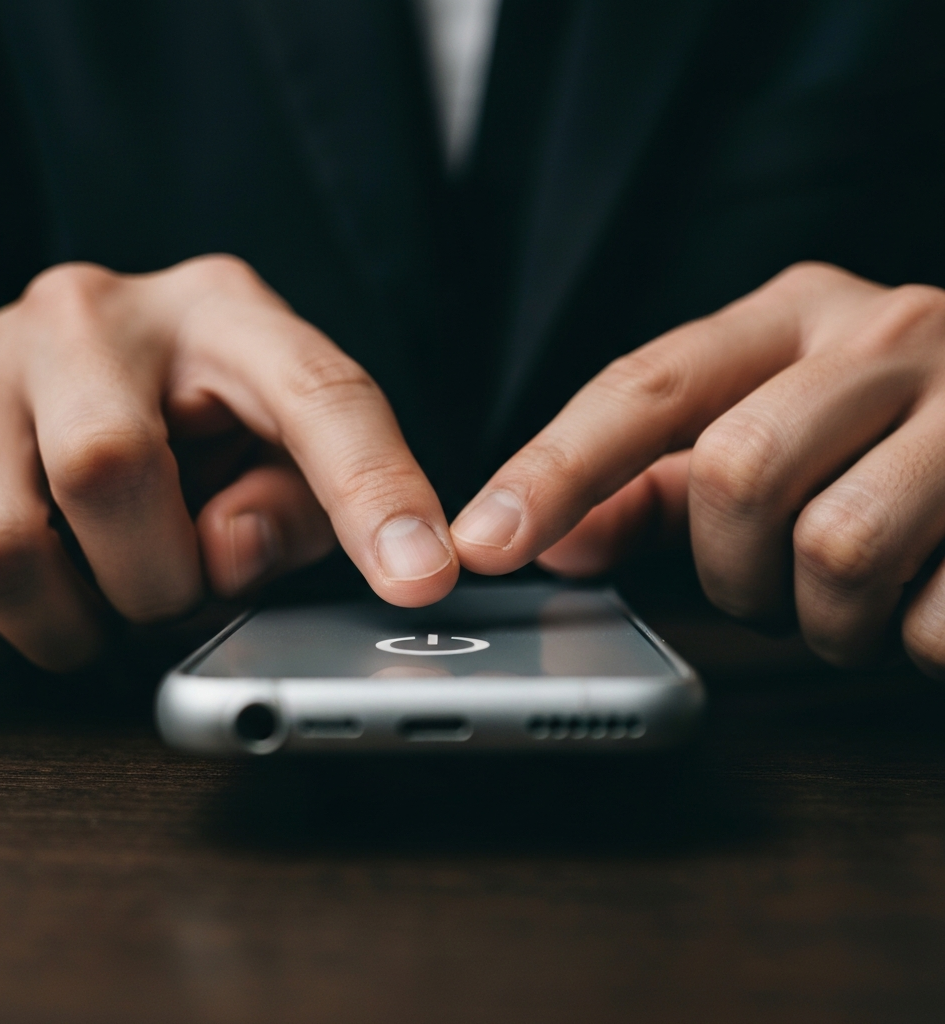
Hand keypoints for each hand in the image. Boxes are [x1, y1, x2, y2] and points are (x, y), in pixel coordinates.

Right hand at [0, 256, 457, 670]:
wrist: (69, 369)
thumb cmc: (194, 424)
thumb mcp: (281, 460)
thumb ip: (295, 508)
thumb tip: (223, 557)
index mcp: (221, 312)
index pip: (316, 396)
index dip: (374, 494)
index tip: (421, 578)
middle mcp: (86, 315)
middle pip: (107, 471)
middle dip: (152, 584)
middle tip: (167, 596)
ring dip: (62, 622)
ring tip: (96, 598)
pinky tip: (30, 595)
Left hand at [451, 263, 944, 675]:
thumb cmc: (897, 437)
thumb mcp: (775, 426)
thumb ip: (657, 479)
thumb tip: (542, 535)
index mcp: (800, 314)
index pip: (644, 388)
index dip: (553, 469)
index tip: (483, 542)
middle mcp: (891, 335)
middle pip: (738, 474)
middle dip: (735, 569)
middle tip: (772, 583)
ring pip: (836, 552)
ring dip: (827, 619)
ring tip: (864, 597)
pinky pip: (937, 621)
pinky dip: (918, 643)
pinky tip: (937, 598)